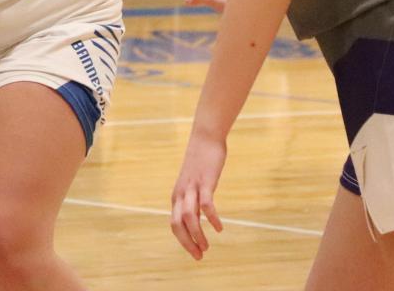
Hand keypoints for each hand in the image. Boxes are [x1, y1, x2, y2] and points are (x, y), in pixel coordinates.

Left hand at [170, 129, 225, 259]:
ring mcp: (192, 187)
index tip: (195, 253)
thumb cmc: (200, 162)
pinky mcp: (205, 182)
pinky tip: (219, 228)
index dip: (183, 241)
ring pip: (189, 217)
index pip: (174, 224)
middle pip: (177, 224)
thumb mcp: (193, 183)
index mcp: (177, 196)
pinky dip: (211, 218)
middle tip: (199, 256)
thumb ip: (193, 198)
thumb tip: (197, 214)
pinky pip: (206, 204)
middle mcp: (181, 193)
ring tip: (207, 247)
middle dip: (187, 242)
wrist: (204, 138)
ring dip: (197, 234)